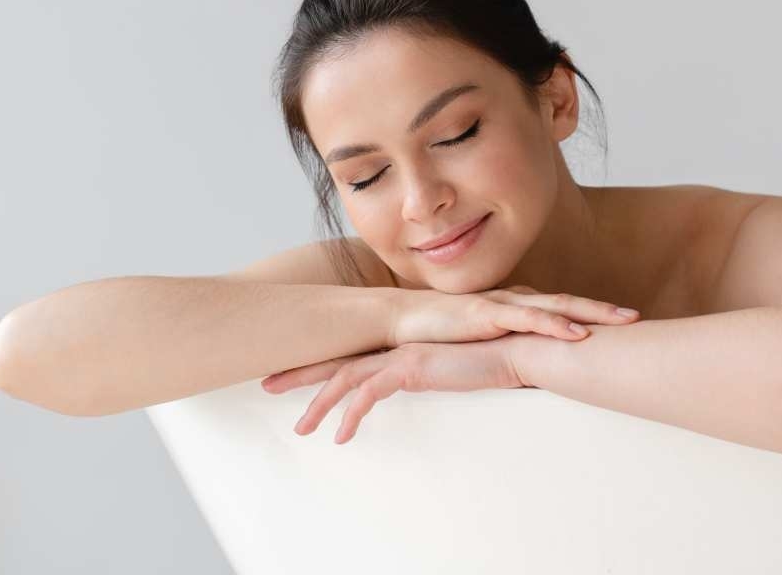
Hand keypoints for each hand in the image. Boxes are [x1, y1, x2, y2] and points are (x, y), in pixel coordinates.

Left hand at [260, 336, 525, 444]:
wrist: (514, 347)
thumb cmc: (490, 356)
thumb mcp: (450, 365)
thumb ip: (430, 369)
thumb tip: (420, 378)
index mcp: (398, 344)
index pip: (349, 352)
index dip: (318, 362)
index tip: (292, 372)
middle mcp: (392, 345)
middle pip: (334, 359)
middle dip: (298, 373)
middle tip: (267, 384)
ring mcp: (398, 354)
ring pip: (343, 378)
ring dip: (317, 404)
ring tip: (301, 430)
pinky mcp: (409, 368)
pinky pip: (368, 395)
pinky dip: (351, 416)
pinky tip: (341, 437)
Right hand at [390, 284, 639, 345]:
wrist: (403, 320)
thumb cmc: (441, 333)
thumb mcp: (482, 342)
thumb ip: (505, 347)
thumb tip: (529, 369)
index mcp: (516, 306)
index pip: (562, 309)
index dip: (594, 314)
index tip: (624, 324)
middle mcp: (515, 300)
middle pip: (569, 303)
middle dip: (605, 310)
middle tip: (638, 318)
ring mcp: (504, 305)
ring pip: (556, 306)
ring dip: (592, 312)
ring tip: (623, 320)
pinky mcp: (488, 314)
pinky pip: (529, 320)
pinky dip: (556, 325)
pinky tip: (578, 333)